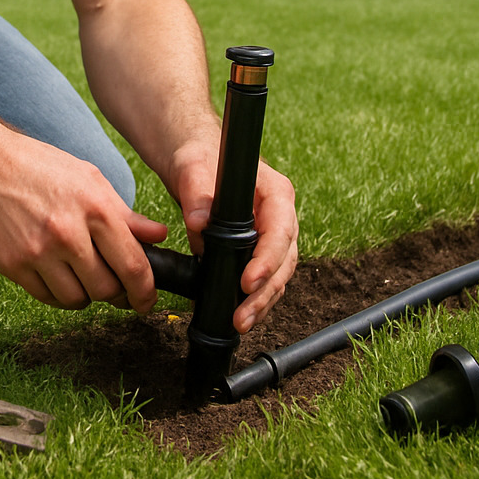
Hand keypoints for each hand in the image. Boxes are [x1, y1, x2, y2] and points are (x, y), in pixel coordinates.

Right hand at [0, 133, 168, 314]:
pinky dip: (58, 294)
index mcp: (95, 208)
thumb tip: (158, 236)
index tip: (146, 301)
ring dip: (85, 295)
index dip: (145, 292)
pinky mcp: (13, 265)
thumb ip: (125, 214)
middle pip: (106, 289)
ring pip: (76, 299)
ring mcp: (38, 251)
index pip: (133, 265)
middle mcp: (68, 232)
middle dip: (115, 293)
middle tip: (113, 286)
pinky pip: (46, 297)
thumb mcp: (89, 179)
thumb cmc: (40, 168)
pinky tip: (58, 276)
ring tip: (82, 276)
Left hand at [164, 144, 298, 334]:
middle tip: (241, 316)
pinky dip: (255, 298)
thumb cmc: (199, 156)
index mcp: (274, 192)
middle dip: (265, 291)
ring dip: (262, 302)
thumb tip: (198, 222)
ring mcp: (273, 234)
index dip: (267, 260)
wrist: (195, 160)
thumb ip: (196, 193)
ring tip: (240, 322)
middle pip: (284, 260)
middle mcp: (280, 215)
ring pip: (278, 274)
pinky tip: (240, 315)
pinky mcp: (259, 249)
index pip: (280, 230)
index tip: (247, 282)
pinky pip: (265, 278)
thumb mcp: (193, 167)